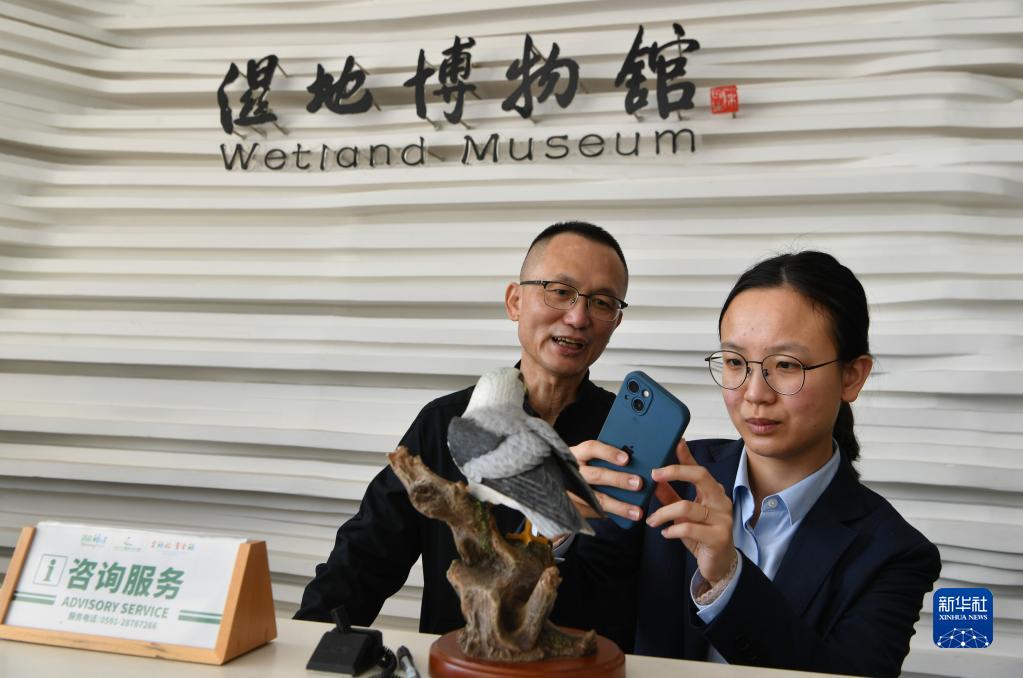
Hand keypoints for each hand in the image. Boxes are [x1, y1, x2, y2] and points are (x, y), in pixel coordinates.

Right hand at [569, 439, 644, 520]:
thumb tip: (633, 464)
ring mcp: (570, 492)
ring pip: (596, 499)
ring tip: (637, 511)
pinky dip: (611, 515)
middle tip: (638, 483)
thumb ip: (605, 460)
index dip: (609, 453)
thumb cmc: (583, 468)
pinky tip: (625, 517)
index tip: (626, 459)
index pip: (591, 449)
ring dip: (619, 506)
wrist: (559, 488)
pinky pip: (595, 512)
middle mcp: (570, 472)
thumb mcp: (588, 460)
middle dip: (619, 479)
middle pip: (596, 475)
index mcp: (576, 454)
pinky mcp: (573, 509)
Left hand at [647, 439, 735, 584]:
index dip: (686, 455)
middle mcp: (721, 500)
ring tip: (652, 520)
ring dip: (663, 513)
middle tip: (654, 475)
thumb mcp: (683, 513)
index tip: (674, 443)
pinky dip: (672, 530)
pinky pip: (689, 528)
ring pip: (687, 506)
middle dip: (675, 472)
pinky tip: (665, 533)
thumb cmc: (701, 534)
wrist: (720, 564)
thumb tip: (654, 479)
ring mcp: (723, 518)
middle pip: (700, 476)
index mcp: (713, 492)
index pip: (698, 468)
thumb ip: (670, 495)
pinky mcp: (719, 537)